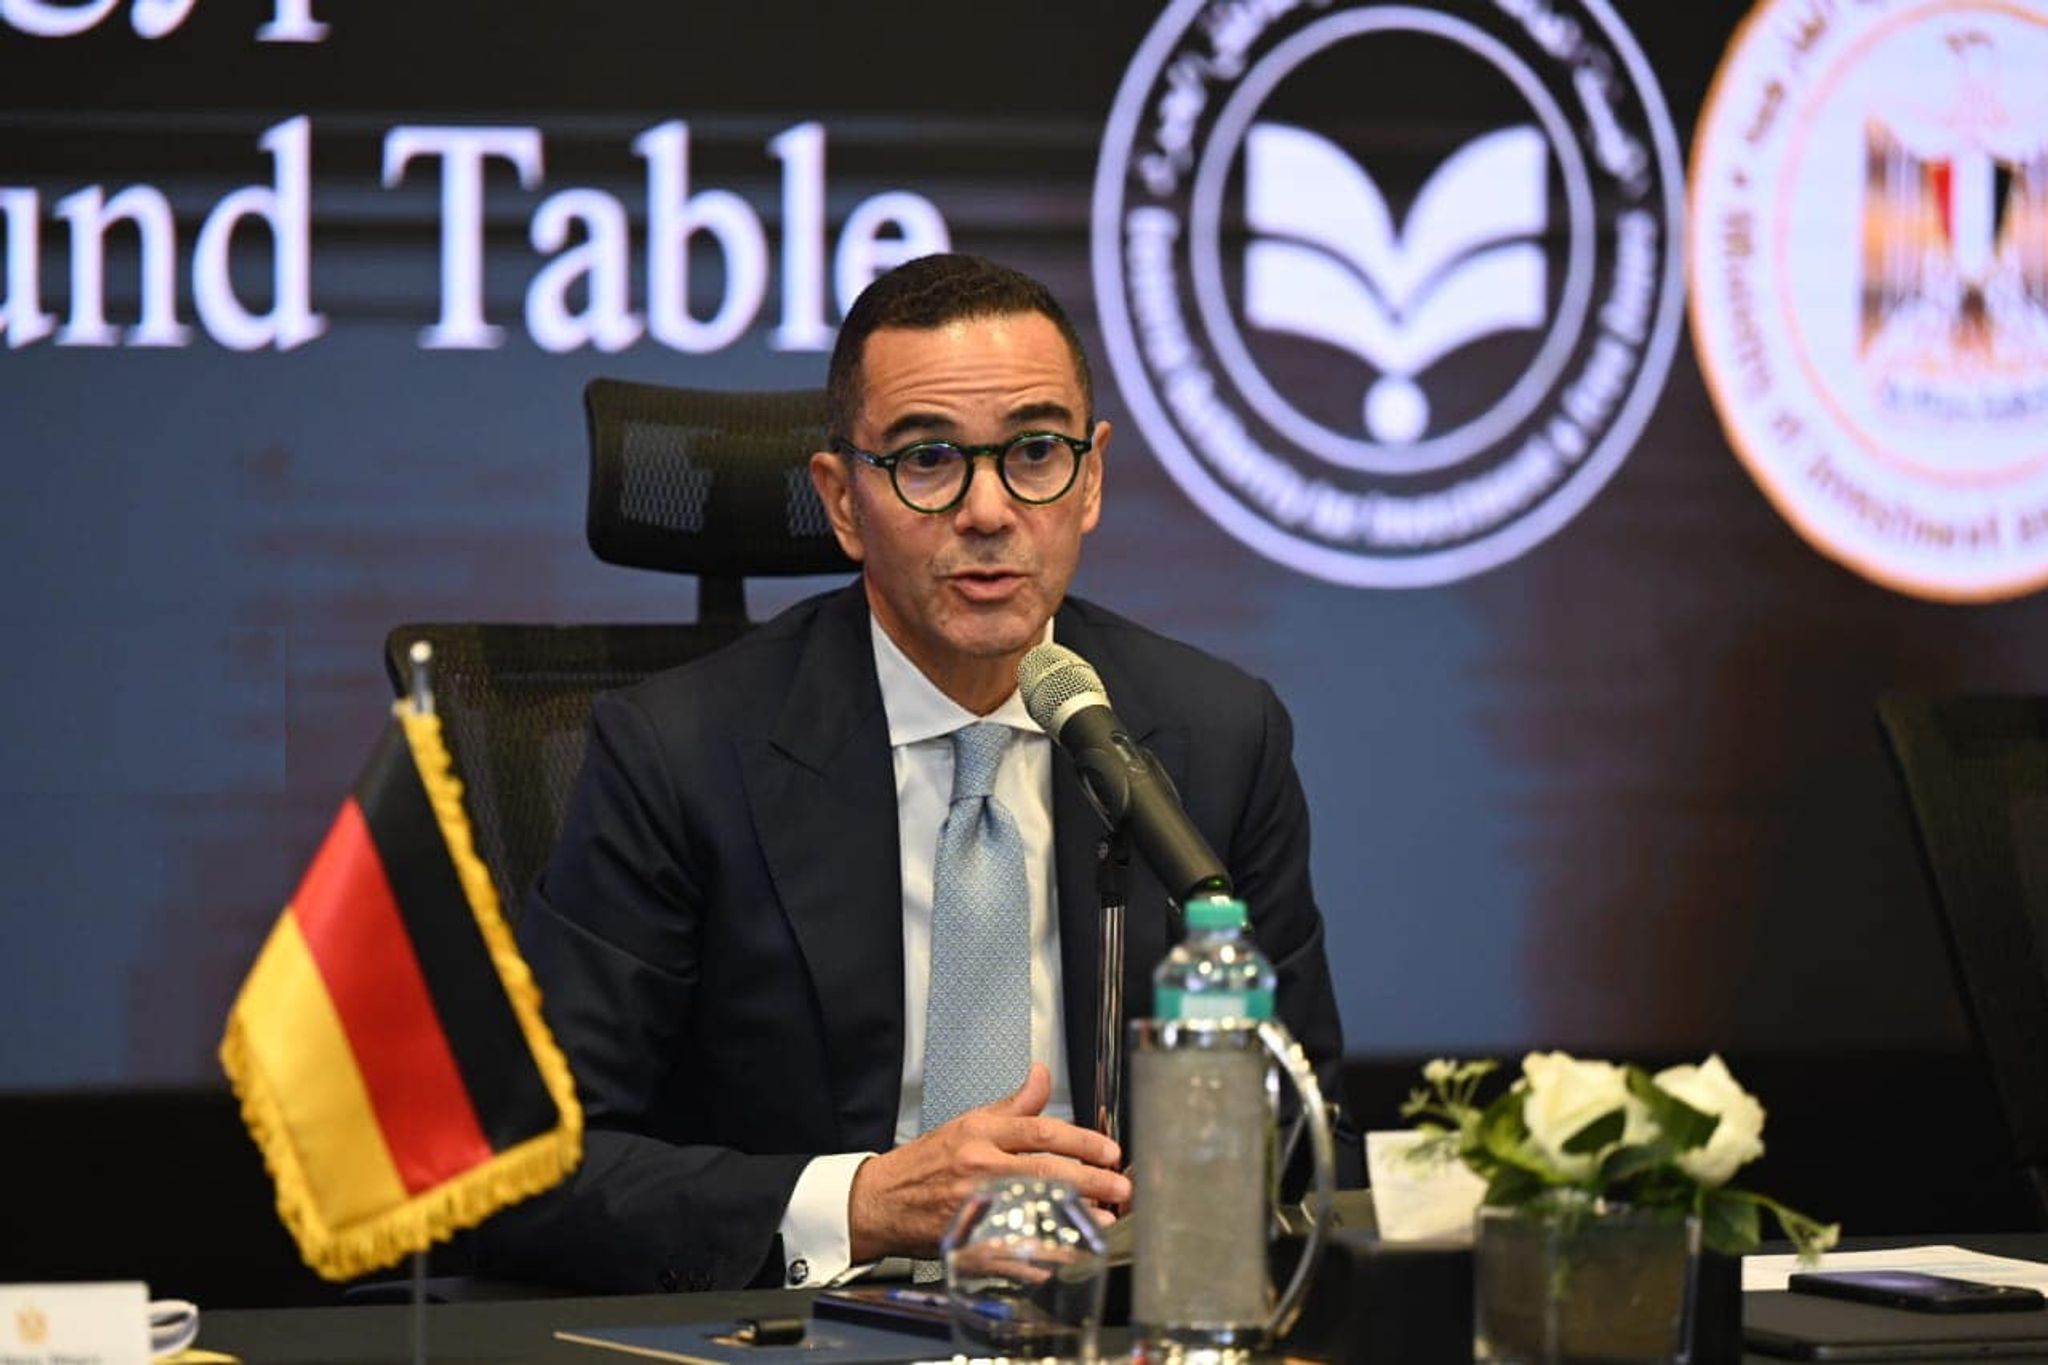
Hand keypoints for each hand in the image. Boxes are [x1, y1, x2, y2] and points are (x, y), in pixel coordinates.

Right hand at [847, 1062, 1129, 1260]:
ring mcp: (972, 1208)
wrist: (879, 1200)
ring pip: (1030, 1214)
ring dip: (1071, 1221)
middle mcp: (978, 1169)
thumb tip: (1042, 1075)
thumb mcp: (969, 1123)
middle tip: (1120, 1188)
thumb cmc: (928, 1162)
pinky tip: (1064, 1258)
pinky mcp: (966, 1243)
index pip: (1038, 1132)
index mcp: (980, 1136)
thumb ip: (1013, 1105)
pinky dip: (1037, 1258)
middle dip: (1087, 1181)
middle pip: (1042, 1172)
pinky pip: (1008, 1253)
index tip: (1110, 1151)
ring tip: (1102, 1223)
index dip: (1079, 1141)